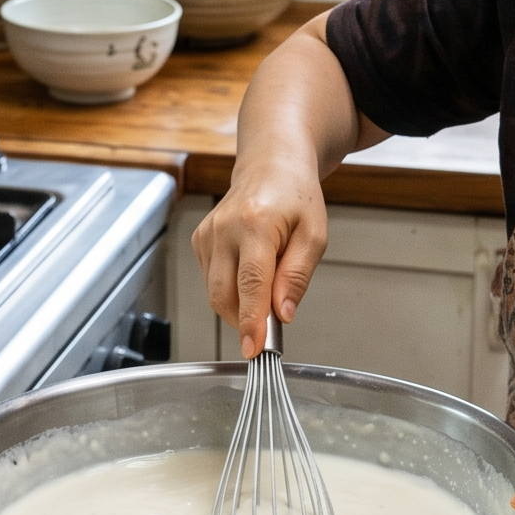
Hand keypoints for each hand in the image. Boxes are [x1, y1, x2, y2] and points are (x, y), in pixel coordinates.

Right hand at [191, 158, 328, 357]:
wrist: (270, 166)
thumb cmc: (296, 197)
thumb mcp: (314, 235)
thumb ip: (297, 276)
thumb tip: (282, 313)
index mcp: (255, 223)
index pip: (249, 283)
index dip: (250, 321)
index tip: (253, 348)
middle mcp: (224, 228)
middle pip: (223, 294)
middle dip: (244, 320)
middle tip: (269, 328)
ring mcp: (207, 234)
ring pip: (215, 292)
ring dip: (240, 305)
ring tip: (266, 285)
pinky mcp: (199, 241)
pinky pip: (212, 281)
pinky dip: (232, 289)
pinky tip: (250, 270)